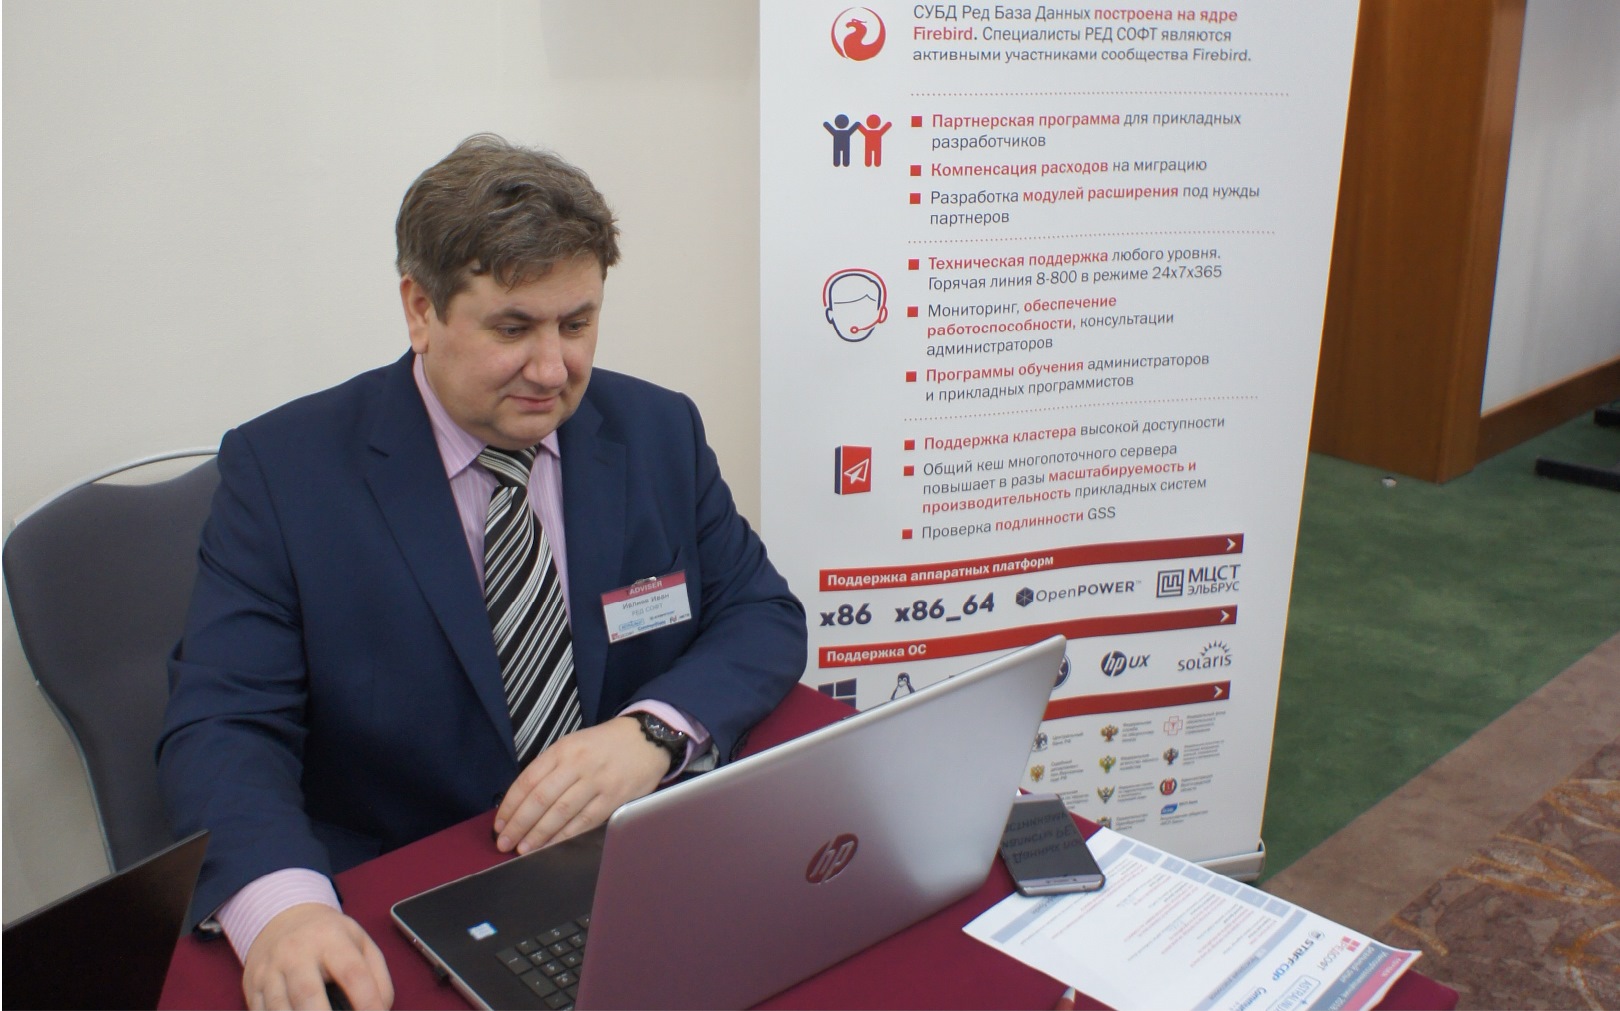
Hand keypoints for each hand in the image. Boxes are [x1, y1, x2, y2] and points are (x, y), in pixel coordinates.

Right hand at [242, 903, 392, 1009]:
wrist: (283, 917)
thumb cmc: (328, 936)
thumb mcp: (359, 942)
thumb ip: (377, 976)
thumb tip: (381, 1009)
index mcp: (330, 938)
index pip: (352, 973)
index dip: (367, 1001)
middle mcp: (296, 952)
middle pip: (308, 993)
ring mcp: (270, 969)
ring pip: (280, 1007)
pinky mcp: (252, 986)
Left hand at [494, 716, 667, 853]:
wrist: (646, 739)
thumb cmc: (603, 745)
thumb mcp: (573, 745)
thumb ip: (550, 769)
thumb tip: (523, 803)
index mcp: (563, 750)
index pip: (528, 781)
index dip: (510, 806)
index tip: (499, 824)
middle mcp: (578, 765)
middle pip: (540, 799)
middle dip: (519, 825)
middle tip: (504, 843)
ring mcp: (597, 782)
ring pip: (561, 813)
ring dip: (539, 835)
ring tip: (523, 850)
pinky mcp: (614, 798)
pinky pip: (584, 821)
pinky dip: (565, 837)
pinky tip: (551, 848)